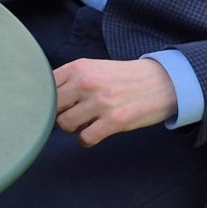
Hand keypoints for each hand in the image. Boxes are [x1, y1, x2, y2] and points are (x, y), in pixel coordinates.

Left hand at [54, 58, 177, 145]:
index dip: (46, 98)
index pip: (44, 86)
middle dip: (59, 114)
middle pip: (51, 107)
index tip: (56, 103)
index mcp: (78, 68)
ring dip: (73, 128)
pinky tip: (94, 134)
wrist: (162, 82)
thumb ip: (70, 79)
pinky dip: (86, 140)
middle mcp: (86, 83)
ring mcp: (100, 102)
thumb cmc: (123, 78)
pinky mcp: (114, 121)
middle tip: (73, 114)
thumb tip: (44, 98)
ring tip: (86, 123)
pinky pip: (85, 139)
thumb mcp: (94, 68)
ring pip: (64, 124)